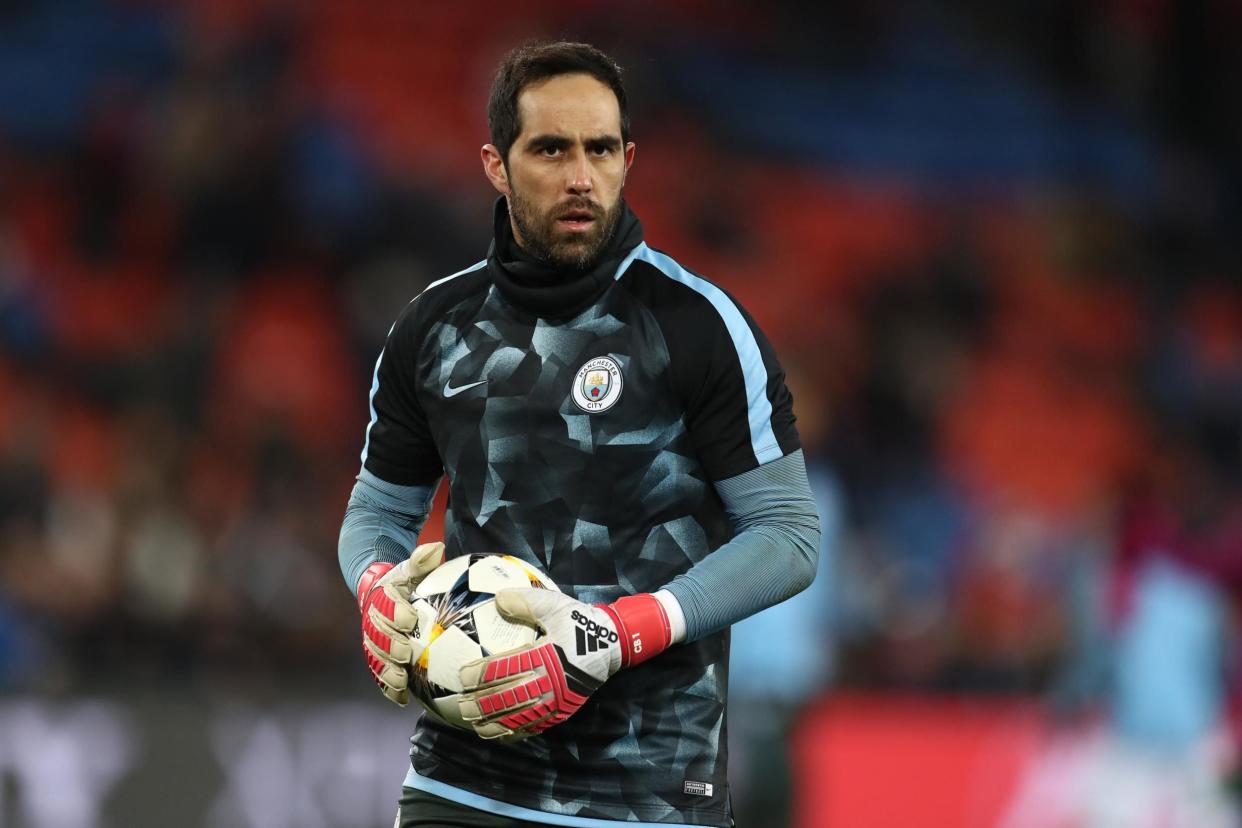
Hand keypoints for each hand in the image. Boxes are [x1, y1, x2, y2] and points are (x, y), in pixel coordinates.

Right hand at [357, 542, 444, 705]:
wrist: (378, 592)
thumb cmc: (405, 582)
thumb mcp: (412, 568)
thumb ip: (421, 560)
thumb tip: (436, 547)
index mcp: (382, 596)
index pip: (385, 602)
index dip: (395, 611)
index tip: (410, 619)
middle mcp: (373, 619)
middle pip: (377, 634)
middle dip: (389, 644)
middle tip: (405, 653)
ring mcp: (373, 640)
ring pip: (375, 657)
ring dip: (386, 669)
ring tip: (401, 680)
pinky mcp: (377, 657)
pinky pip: (379, 674)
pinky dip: (388, 688)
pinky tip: (402, 699)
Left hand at [458, 590, 671, 738]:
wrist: (614, 644)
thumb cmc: (581, 622)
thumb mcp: (556, 605)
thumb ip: (526, 602)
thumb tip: (498, 597)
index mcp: (543, 657)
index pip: (502, 670)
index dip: (478, 675)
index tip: (461, 675)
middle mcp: (548, 683)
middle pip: (505, 699)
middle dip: (479, 704)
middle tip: (458, 704)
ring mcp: (556, 702)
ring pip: (518, 718)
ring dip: (493, 723)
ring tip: (474, 724)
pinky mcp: (563, 712)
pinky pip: (535, 727)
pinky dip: (515, 733)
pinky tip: (500, 734)